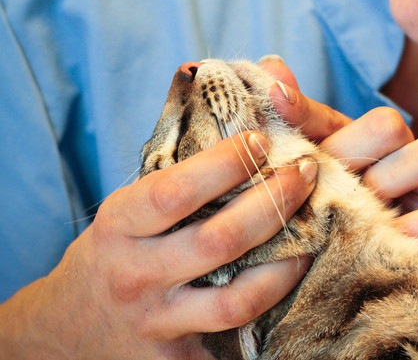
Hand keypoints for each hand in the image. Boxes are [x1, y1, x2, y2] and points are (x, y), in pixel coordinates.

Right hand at [0, 133, 316, 359]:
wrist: (68, 331)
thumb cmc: (114, 253)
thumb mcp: (127, 207)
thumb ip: (180, 173)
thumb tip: (249, 118)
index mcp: (119, 227)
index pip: (176, 192)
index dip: (225, 164)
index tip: (261, 140)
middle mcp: (136, 275)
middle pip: (220, 240)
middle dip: (274, 201)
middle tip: (306, 172)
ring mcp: (158, 324)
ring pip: (238, 299)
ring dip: (288, 261)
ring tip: (314, 230)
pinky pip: (239, 335)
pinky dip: (274, 306)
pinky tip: (296, 277)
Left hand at [260, 56, 417, 261]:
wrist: (353, 297)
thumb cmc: (327, 235)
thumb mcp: (301, 188)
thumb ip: (291, 131)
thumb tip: (271, 65)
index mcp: (354, 148)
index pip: (330, 116)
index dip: (301, 108)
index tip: (273, 99)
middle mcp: (395, 161)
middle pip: (389, 123)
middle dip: (354, 153)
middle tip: (328, 188)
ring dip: (393, 184)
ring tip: (367, 214)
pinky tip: (398, 238)